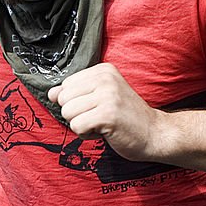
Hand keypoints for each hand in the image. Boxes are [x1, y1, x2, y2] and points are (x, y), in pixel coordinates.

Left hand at [48, 63, 164, 161]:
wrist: (155, 133)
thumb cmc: (125, 117)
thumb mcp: (100, 98)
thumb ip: (75, 93)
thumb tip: (50, 93)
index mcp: (103, 70)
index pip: (65, 85)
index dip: (76, 103)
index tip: (97, 107)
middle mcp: (105, 78)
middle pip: (63, 99)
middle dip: (76, 115)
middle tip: (99, 118)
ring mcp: (107, 95)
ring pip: (67, 113)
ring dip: (81, 125)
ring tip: (102, 124)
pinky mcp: (108, 114)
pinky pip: (77, 126)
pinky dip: (87, 135)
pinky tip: (104, 132)